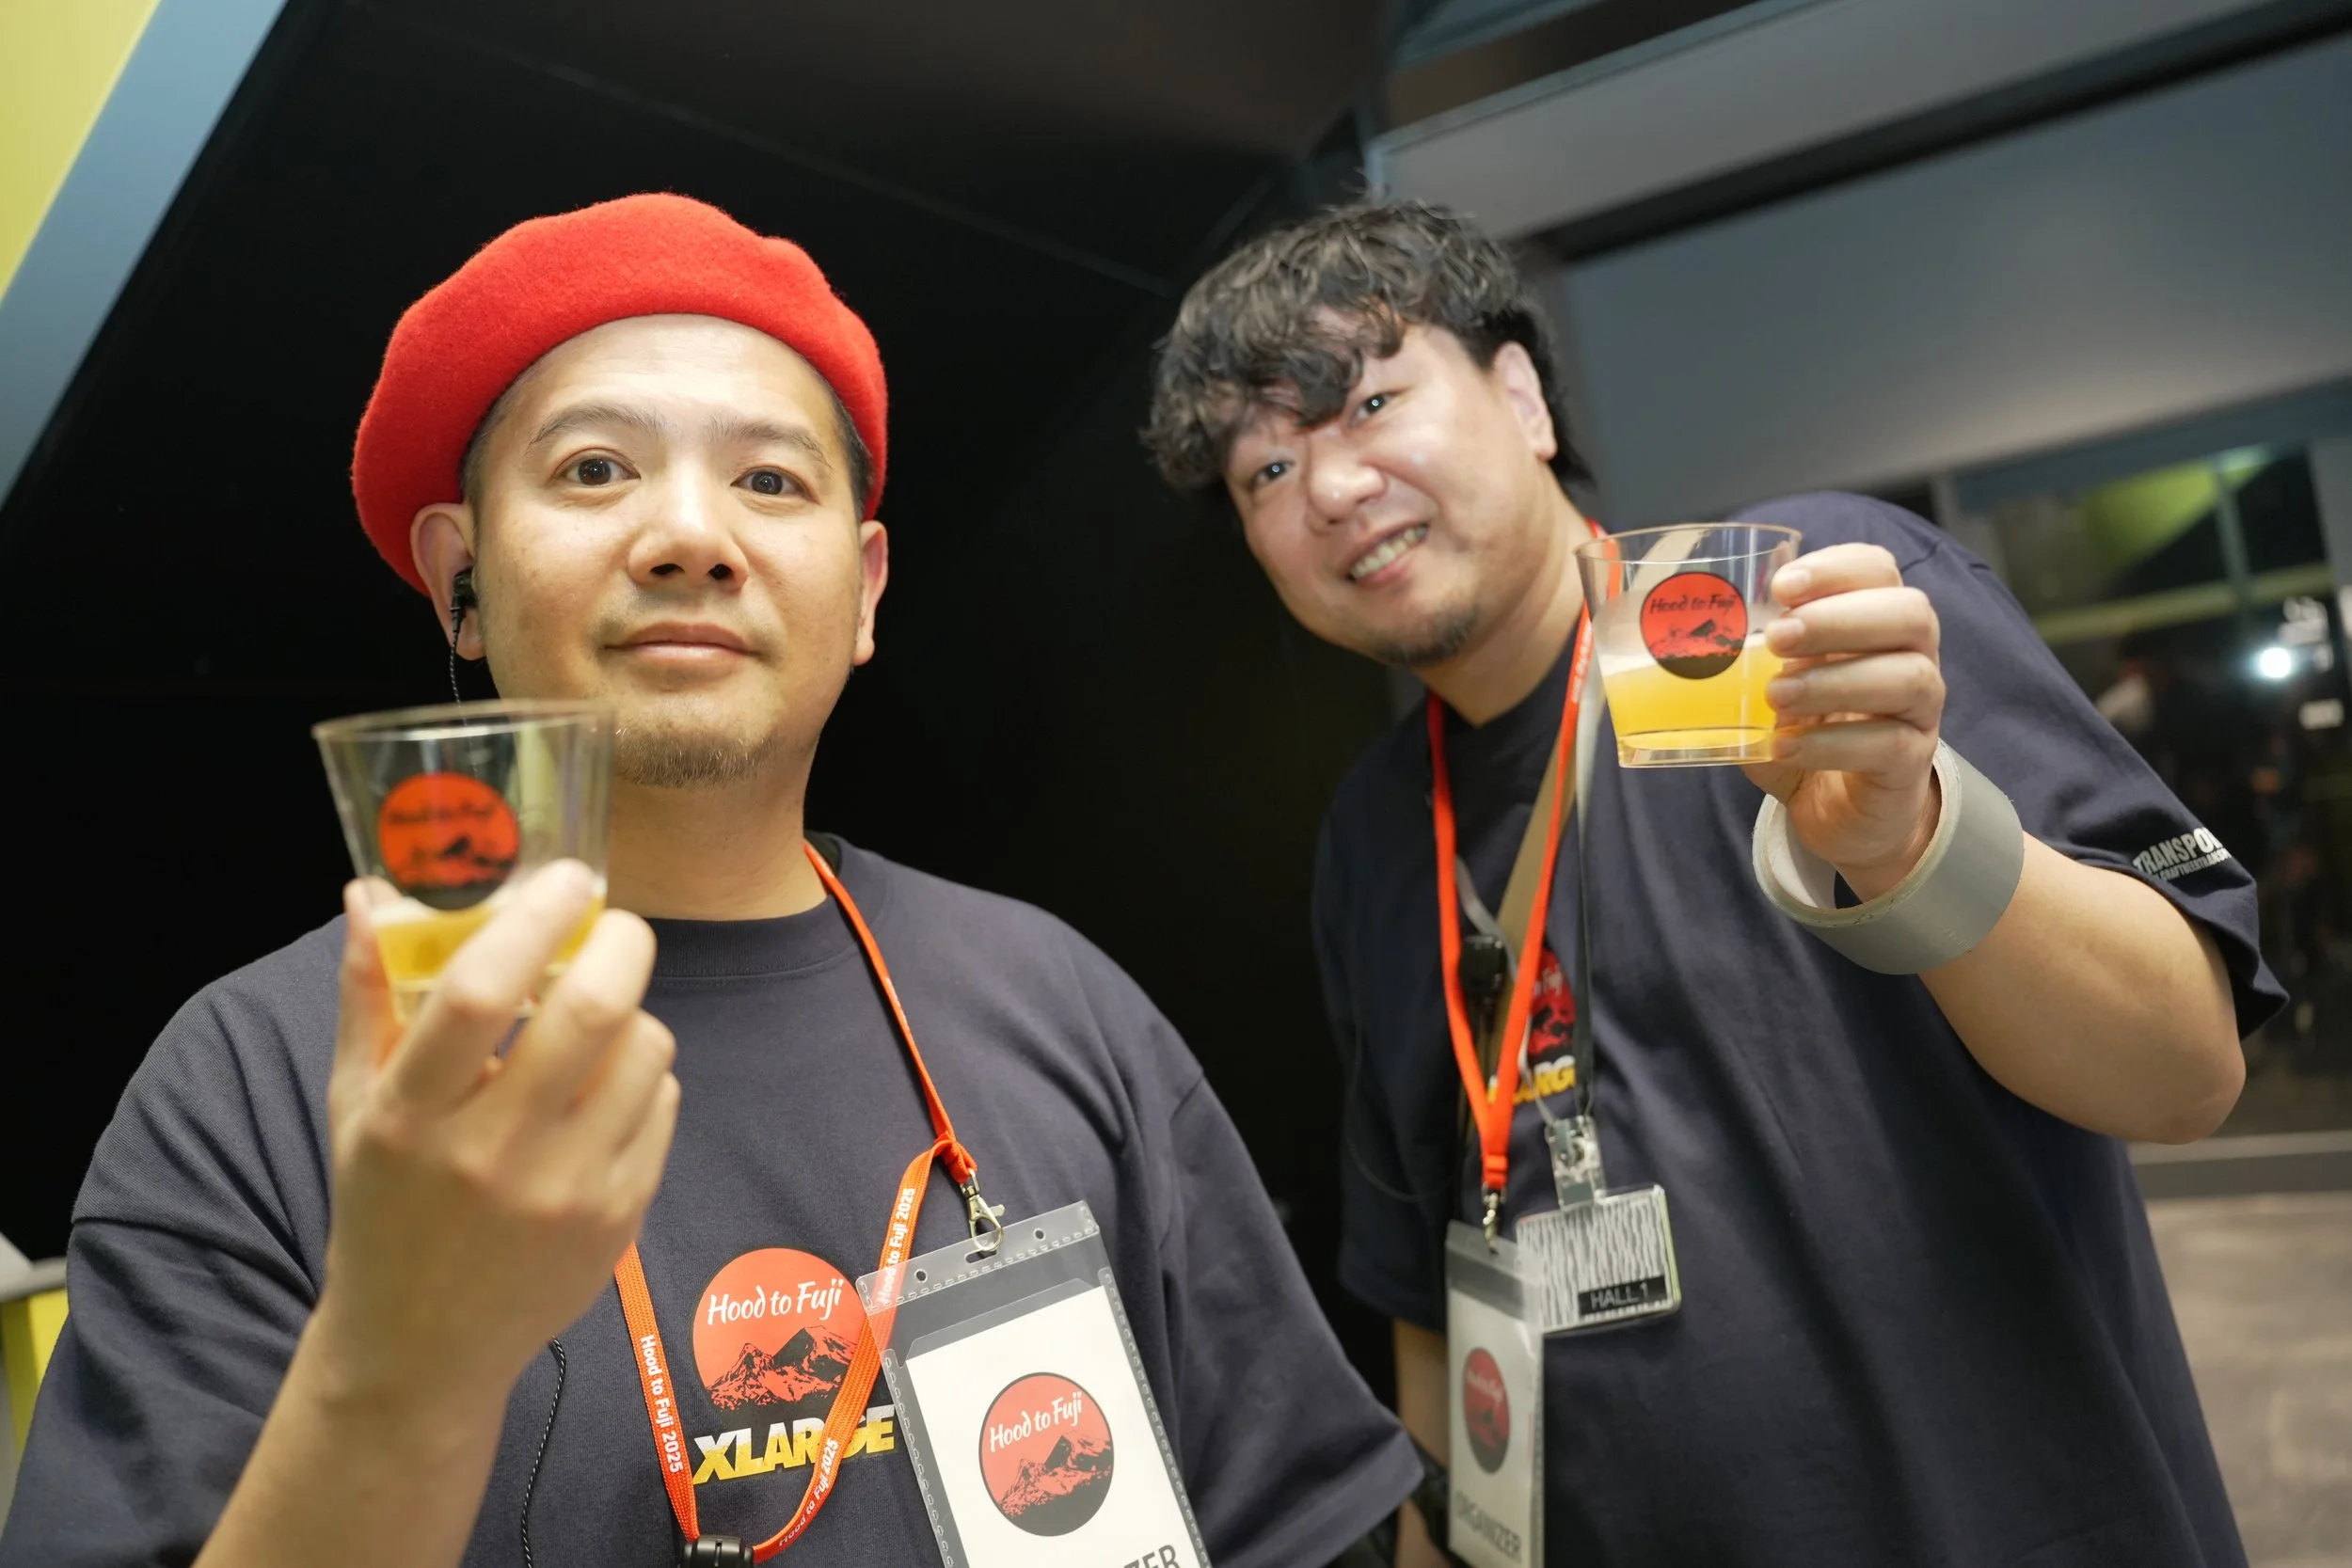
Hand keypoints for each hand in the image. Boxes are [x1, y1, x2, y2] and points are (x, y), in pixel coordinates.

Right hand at [312, 861, 680, 1411]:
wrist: (421, 1348)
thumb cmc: (384, 1206)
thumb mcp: (355, 1105)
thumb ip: (368, 994)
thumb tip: (373, 890)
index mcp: (412, 1117)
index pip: (481, 992)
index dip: (534, 918)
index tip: (566, 877)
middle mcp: (492, 1155)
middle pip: (591, 1011)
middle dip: (618, 943)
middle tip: (609, 925)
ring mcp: (567, 1190)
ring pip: (644, 1048)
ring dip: (631, 1011)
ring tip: (597, 1019)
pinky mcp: (620, 1217)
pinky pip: (663, 1101)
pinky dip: (643, 1073)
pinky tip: (602, 1089)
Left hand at [1743, 543, 1944, 898]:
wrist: (1840, 812)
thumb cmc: (1804, 732)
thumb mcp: (1768, 689)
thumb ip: (1743, 663)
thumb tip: (1678, 638)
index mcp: (1876, 622)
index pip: (1877, 570)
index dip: (1836, 568)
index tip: (1780, 586)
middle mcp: (1912, 657)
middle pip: (1909, 615)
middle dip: (1840, 619)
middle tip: (1778, 637)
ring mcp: (1919, 712)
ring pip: (1908, 678)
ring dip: (1835, 681)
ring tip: (1776, 696)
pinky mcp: (1911, 765)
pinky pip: (1889, 744)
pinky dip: (1832, 744)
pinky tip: (1786, 747)